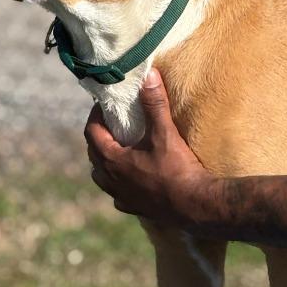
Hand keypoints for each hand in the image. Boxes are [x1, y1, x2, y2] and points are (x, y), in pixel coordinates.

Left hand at [84, 68, 214, 223]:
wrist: (195, 205)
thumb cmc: (177, 169)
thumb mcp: (164, 133)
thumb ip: (154, 104)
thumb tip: (148, 77)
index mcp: (113, 161)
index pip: (91, 133)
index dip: (95, 117)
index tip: (103, 107)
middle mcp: (111, 181)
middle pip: (94, 155)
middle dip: (99, 138)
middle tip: (111, 125)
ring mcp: (121, 197)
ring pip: (102, 177)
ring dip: (106, 163)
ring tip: (118, 151)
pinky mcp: (134, 209)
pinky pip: (118, 195)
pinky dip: (119, 184)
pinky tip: (131, 180)